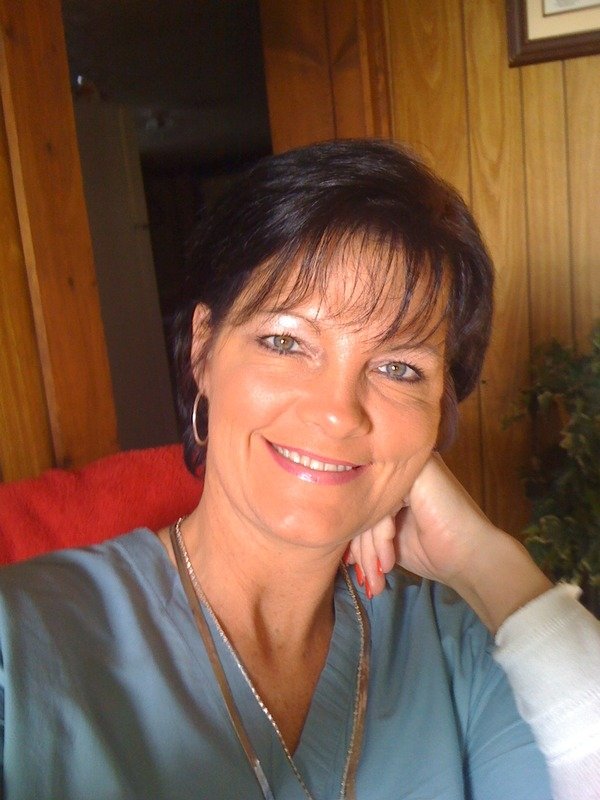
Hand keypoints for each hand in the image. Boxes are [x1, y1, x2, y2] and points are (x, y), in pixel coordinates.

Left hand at [347, 454, 551, 631]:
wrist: (473, 558)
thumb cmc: (436, 550)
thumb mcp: (390, 542)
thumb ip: (367, 535)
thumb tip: (337, 545)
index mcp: (394, 479)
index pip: (363, 504)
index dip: (356, 540)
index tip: (356, 571)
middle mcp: (400, 466)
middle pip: (364, 505)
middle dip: (363, 550)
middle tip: (368, 582)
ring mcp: (409, 464)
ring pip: (371, 506)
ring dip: (372, 549)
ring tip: (378, 576)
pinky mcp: (417, 470)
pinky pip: (384, 503)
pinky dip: (383, 536)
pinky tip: (391, 559)